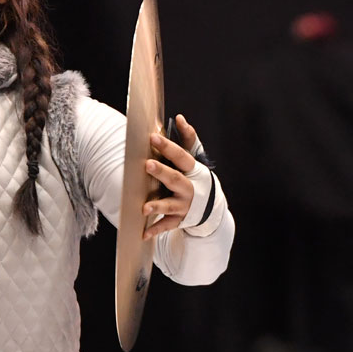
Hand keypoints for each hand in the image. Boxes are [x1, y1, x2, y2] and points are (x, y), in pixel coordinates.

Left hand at [142, 114, 197, 239]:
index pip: (182, 156)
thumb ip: (188, 139)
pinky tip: (142, 233)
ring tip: (144, 208)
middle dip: (162, 172)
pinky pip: (166, 225)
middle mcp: (189, 188)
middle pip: (175, 179)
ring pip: (170, 206)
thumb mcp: (195, 158)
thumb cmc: (195, 176)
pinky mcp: (179, 219)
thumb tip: (179, 118)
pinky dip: (154, 230)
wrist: (210, 206)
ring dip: (157, 206)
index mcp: (193, 170)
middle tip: (147, 165)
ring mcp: (184, 205)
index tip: (153, 136)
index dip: (168, 146)